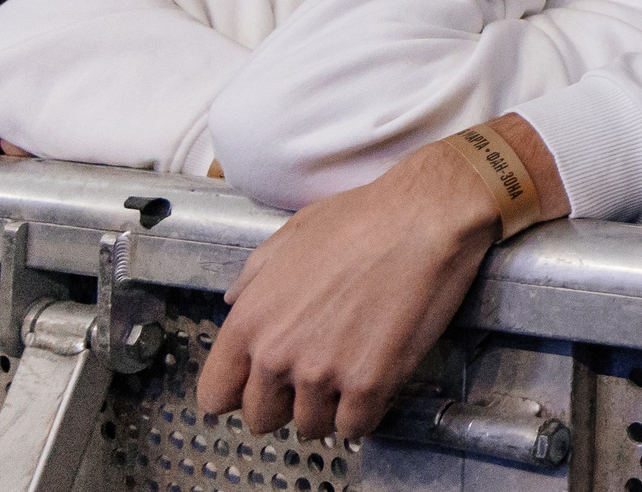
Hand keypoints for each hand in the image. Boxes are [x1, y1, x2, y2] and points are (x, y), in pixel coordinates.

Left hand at [198, 140, 500, 440]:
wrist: (426, 216)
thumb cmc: (363, 217)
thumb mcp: (290, 235)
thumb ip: (253, 277)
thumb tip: (236, 302)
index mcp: (250, 321)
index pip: (215, 395)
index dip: (239, 392)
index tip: (260, 385)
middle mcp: (277, 354)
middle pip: (261, 419)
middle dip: (285, 402)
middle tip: (314, 377)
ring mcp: (323, 373)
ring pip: (311, 426)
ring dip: (329, 407)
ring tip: (351, 374)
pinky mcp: (370, 383)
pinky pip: (355, 427)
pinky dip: (366, 412)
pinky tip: (376, 382)